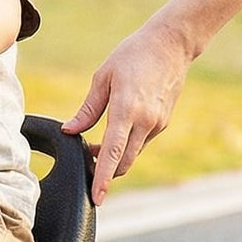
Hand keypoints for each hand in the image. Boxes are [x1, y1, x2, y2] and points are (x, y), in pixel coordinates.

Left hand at [66, 16, 191, 203]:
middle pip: (125, 162)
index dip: (103, 177)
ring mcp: (157, 124)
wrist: (171, 44)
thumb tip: (70, 130)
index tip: (97, 197)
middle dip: (107, 174)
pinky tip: (114, 135)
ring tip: (95, 151)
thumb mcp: (104, 78)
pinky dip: (127, 146)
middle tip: (86, 173)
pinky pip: (141, 142)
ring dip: (116, 159)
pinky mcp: (163, 122)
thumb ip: (88, 109)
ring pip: (133, 153)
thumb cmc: (133, 55)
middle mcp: (145, 121)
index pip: (113, 153)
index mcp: (127, 110)